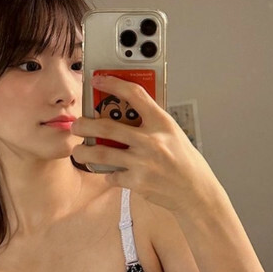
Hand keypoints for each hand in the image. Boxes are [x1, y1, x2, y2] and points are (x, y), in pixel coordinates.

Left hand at [70, 74, 221, 213]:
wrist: (195, 191)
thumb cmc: (184, 161)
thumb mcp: (172, 133)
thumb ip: (150, 122)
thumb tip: (121, 112)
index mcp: (162, 123)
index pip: (135, 94)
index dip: (113, 84)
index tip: (98, 80)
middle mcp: (151, 141)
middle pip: (107, 127)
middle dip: (85, 124)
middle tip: (76, 124)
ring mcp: (143, 162)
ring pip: (101, 153)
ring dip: (84, 151)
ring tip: (79, 150)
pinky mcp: (137, 182)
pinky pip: (111, 176)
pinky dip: (107, 174)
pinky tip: (110, 172)